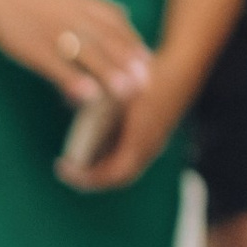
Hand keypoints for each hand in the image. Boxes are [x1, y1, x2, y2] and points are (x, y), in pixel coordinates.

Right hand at [0, 0, 153, 105]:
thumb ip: (96, 7)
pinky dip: (73, 80)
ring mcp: (53, 31)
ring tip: (124, 93)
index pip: (116, 21)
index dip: (132, 42)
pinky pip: (57, 66)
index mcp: (82, 0)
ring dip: (107, 73)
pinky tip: (87, 95)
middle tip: (145, 82)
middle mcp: (73, 14)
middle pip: (106, 38)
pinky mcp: (33, 48)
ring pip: (86, 52)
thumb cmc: (34, 0)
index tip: (147, 61)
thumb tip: (124, 16)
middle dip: (127, 61)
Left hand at [56, 63, 186, 191]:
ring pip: (127, 169)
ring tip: (79, 161)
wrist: (183, 67)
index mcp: (140, 141)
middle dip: (91, 178)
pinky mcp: (156, 136)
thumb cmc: (150, 76)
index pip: (111, 174)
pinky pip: (132, 158)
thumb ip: (97, 99)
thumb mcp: (119, 87)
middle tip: (68, 169)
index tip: (63, 167)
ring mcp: (155, 143)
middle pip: (118, 177)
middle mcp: (149, 148)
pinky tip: (98, 146)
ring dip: (102, 170)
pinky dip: (112, 159)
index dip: (85, 177)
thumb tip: (68, 101)